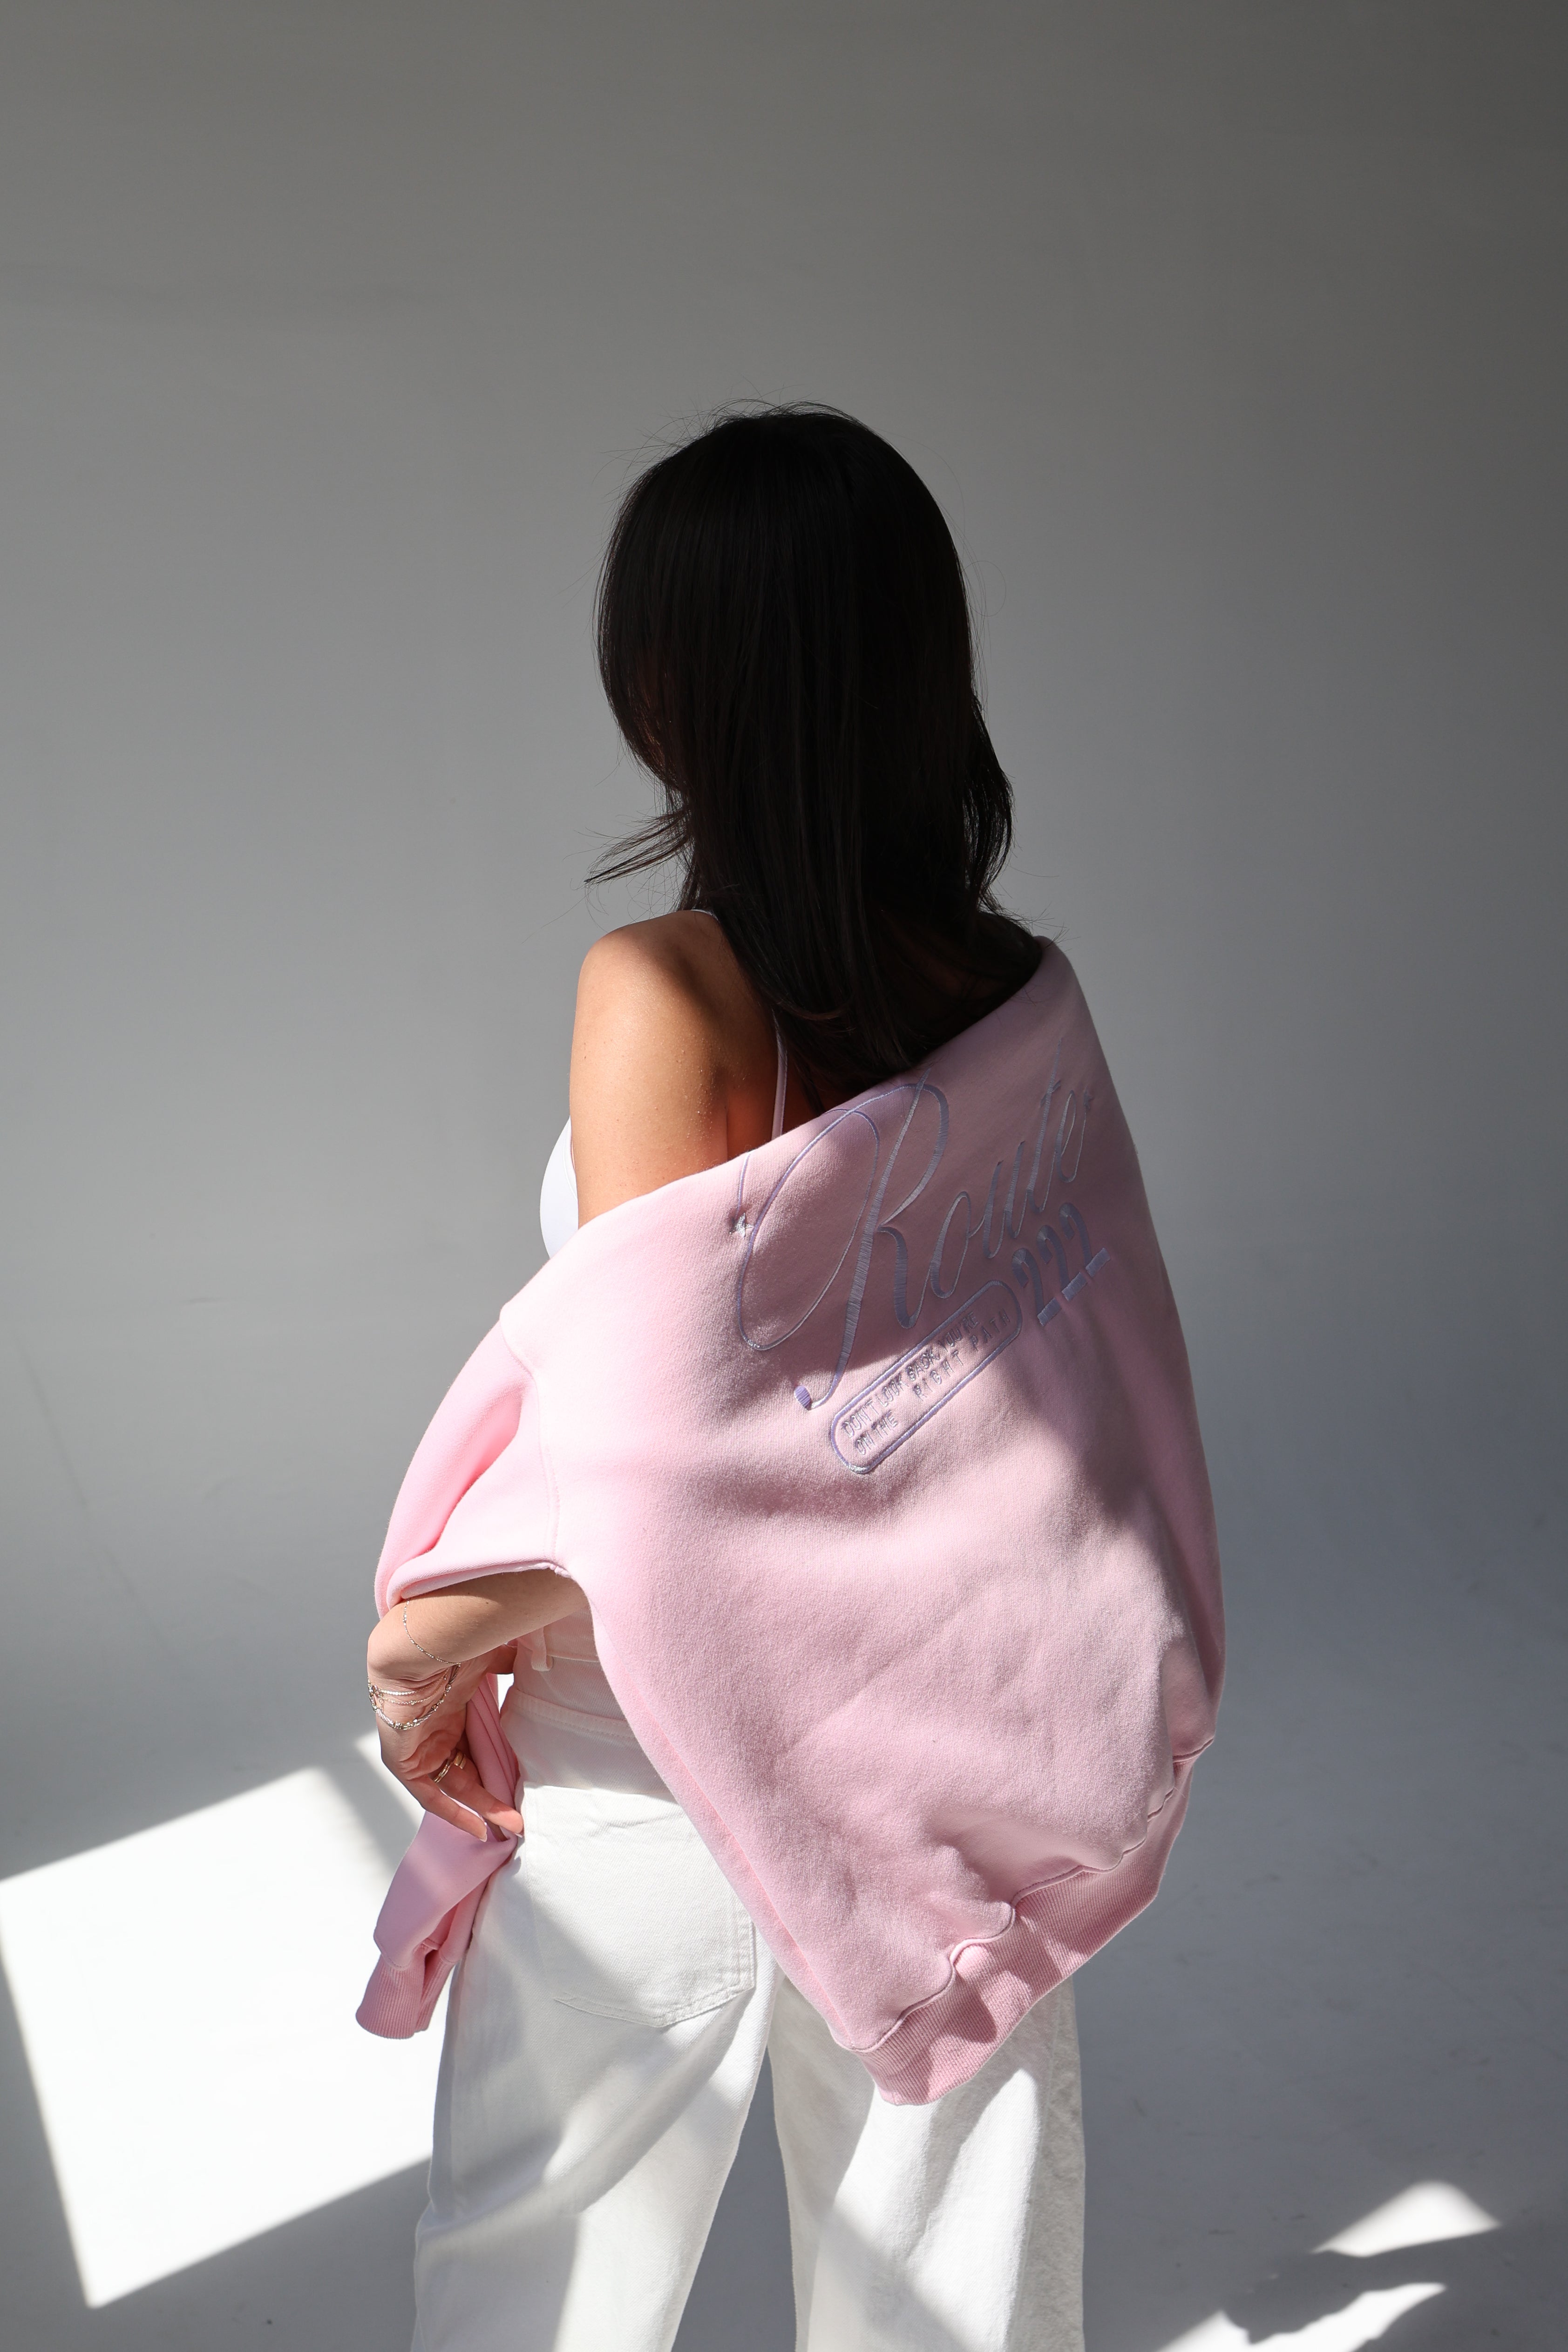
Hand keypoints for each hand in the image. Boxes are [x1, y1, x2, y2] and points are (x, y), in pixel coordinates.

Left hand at [369, 1646, 524, 1844]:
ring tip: (511, 1823)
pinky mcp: (403, 1763)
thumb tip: (532, 1661)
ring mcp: (419, 1748)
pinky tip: (477, 1826)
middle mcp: (435, 1732)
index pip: (475, 1747)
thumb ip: (507, 1664)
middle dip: (494, 1794)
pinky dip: (452, 1812)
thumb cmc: (449, 1649)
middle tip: (521, 1811)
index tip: (521, 1780)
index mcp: (451, 1710)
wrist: (418, 1650)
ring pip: (453, 1786)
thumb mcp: (487, 1661)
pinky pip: (428, 1795)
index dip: (498, 1765)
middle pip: (467, 1771)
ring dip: (481, 1807)